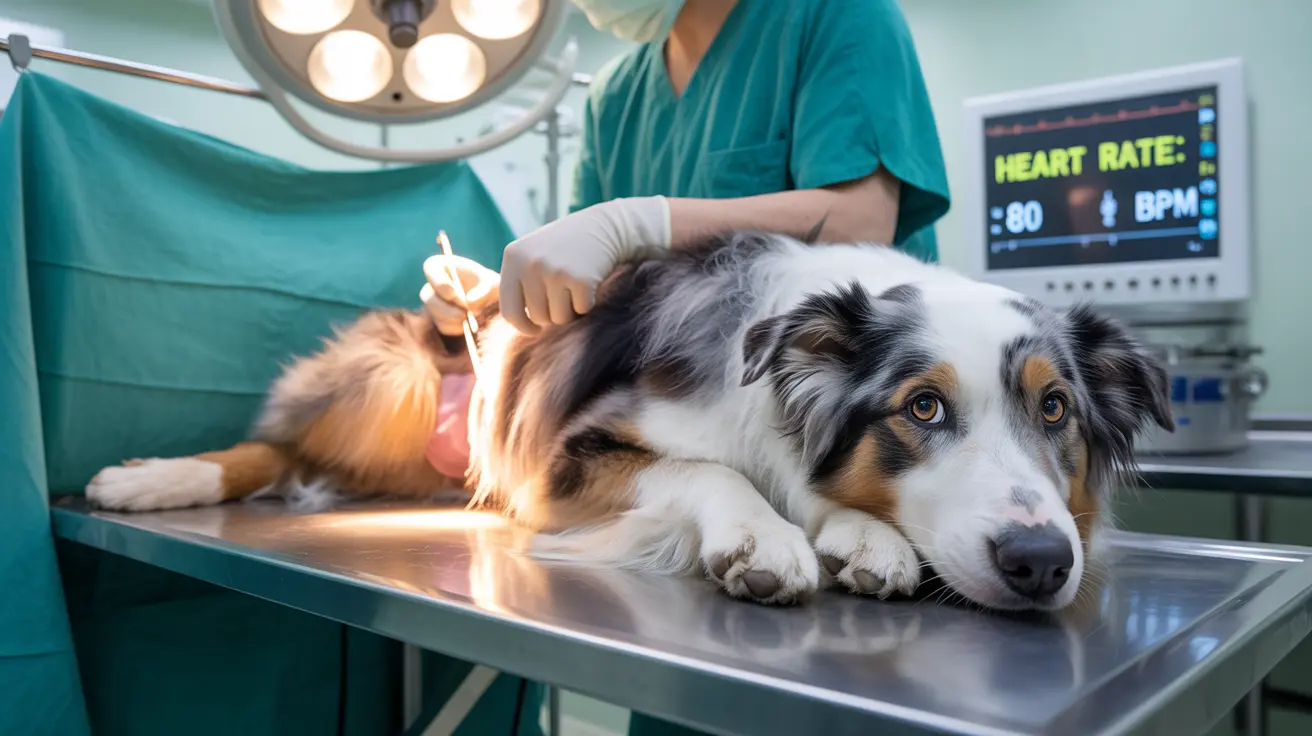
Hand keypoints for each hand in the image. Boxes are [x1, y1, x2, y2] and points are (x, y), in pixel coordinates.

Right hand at [419, 254, 499, 335]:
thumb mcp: (492, 283)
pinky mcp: (438, 319)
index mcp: (443, 266)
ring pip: (434, 313)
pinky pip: (443, 326)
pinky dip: (457, 328)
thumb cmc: (489, 285)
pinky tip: (468, 324)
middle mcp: (433, 284)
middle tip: (464, 314)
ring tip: (471, 317)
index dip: (438, 281)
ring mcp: (433, 303)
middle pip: (427, 296)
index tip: (453, 293)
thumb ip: (484, 289)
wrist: (491, 302)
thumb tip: (469, 302)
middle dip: (445, 308)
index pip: (430, 267)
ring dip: (453, 318)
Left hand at [499, 196, 669, 332]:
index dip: (523, 327)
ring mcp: (555, 271)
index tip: (534, 330)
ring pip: (560, 318)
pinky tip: (589, 281)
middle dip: (553, 313)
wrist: (604, 227)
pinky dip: (587, 302)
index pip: (510, 311)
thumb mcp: (533, 255)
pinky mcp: (581, 279)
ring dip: (570, 309)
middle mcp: (531, 264)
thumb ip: (519, 283)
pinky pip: (581, 311)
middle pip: (538, 317)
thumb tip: (515, 323)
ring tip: (574, 284)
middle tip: (563, 292)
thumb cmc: (565, 248)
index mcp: (514, 258)